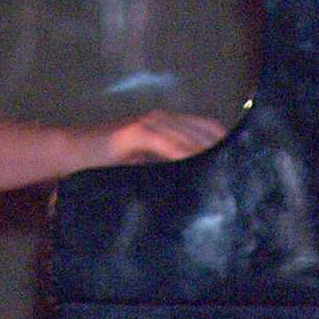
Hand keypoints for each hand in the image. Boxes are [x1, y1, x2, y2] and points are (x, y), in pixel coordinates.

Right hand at [0, 109, 227, 193]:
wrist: (68, 154)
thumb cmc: (105, 168)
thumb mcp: (143, 171)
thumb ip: (168, 177)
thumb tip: (199, 198)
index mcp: (170, 128)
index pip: (210, 132)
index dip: (230, 147)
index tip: (250, 167)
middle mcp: (164, 120)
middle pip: (208, 133)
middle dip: (229, 152)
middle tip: (249, 177)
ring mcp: (149, 124)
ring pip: (192, 137)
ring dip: (212, 155)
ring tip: (232, 176)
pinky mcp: (133, 132)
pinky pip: (167, 143)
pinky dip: (184, 154)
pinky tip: (198, 166)